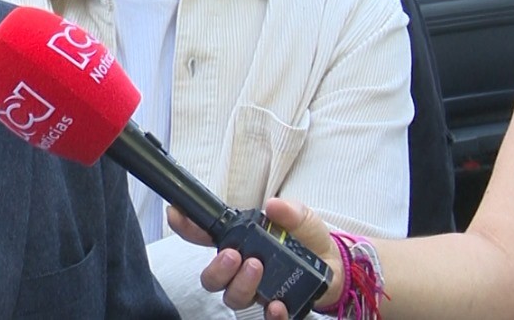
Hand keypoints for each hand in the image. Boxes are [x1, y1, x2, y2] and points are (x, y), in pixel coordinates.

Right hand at [168, 197, 342, 319]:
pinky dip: (269, 314)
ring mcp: (256, 290)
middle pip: (211, 278)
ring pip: (231, 298)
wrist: (336, 269)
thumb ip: (290, 211)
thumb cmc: (310, 241)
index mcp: (241, 242)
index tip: (176, 216)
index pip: (205, 236)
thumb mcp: (303, 219)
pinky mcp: (276, 308)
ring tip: (257, 268)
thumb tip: (274, 205)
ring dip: (239, 285)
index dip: (187, 227)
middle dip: (216, 269)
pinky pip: (263, 318)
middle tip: (234, 256)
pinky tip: (277, 305)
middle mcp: (241, 269)